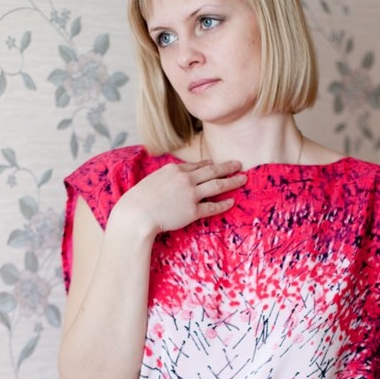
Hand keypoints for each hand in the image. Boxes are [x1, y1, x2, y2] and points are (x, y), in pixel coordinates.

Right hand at [113, 159, 245, 236]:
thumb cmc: (139, 200)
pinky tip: (232, 202)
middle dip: (227, 167)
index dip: (209, 164)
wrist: (136, 214)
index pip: (196, 165)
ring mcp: (190, 194)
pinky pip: (212, 206)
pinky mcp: (192, 211)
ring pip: (217, 185)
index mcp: (174, 170)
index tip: (216, 164)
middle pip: (211, 171)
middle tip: (238, 164)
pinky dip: (223, 204)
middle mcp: (185, 179)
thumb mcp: (152, 181)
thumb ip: (166, 178)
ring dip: (232, 181)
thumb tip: (172, 179)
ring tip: (243, 179)